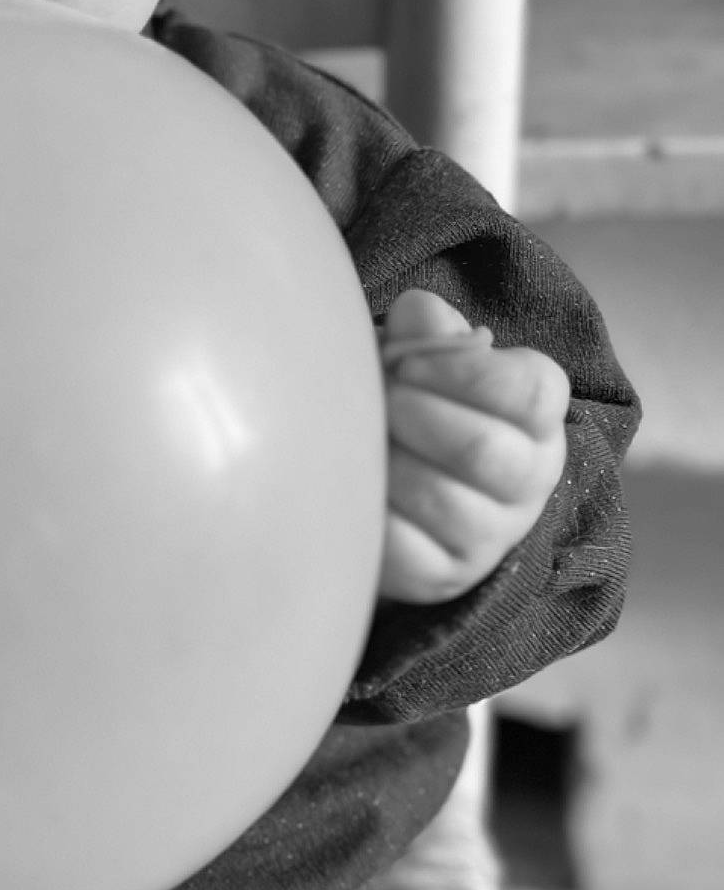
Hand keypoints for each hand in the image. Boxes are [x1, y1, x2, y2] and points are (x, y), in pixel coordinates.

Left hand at [378, 288, 569, 605]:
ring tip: (364, 444)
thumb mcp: (432, 364)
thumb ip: (430, 333)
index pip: (531, 391)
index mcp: (536, 417)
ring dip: (387, 463)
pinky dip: (370, 513)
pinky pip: (404, 549)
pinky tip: (353, 490)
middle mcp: (529, 479)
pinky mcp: (444, 575)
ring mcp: (490, 535)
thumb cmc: (422, 408)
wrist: (410, 493)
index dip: (461, 372)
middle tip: (381, 402)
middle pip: (484, 450)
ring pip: (443, 502)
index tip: (409, 366)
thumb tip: (416, 313)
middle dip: (414, 416)